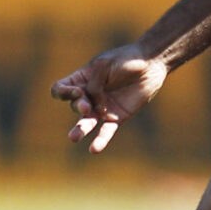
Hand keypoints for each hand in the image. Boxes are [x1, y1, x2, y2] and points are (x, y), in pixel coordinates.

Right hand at [50, 43, 168, 153]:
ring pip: (86, 122)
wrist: (150, 64)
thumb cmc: (125, 60)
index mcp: (81, 79)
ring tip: (73, 137)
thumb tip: (94, 109)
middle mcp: (89, 95)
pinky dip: (101, 140)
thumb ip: (94, 86)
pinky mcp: (117, 117)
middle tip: (87, 106)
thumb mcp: (104, 67)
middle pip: (74, 105)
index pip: (61, 90)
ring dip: (80, 129)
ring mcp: (102, 108)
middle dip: (79, 106)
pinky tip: (94, 149)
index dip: (63, 93)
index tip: (78, 91)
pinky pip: (106, 131)